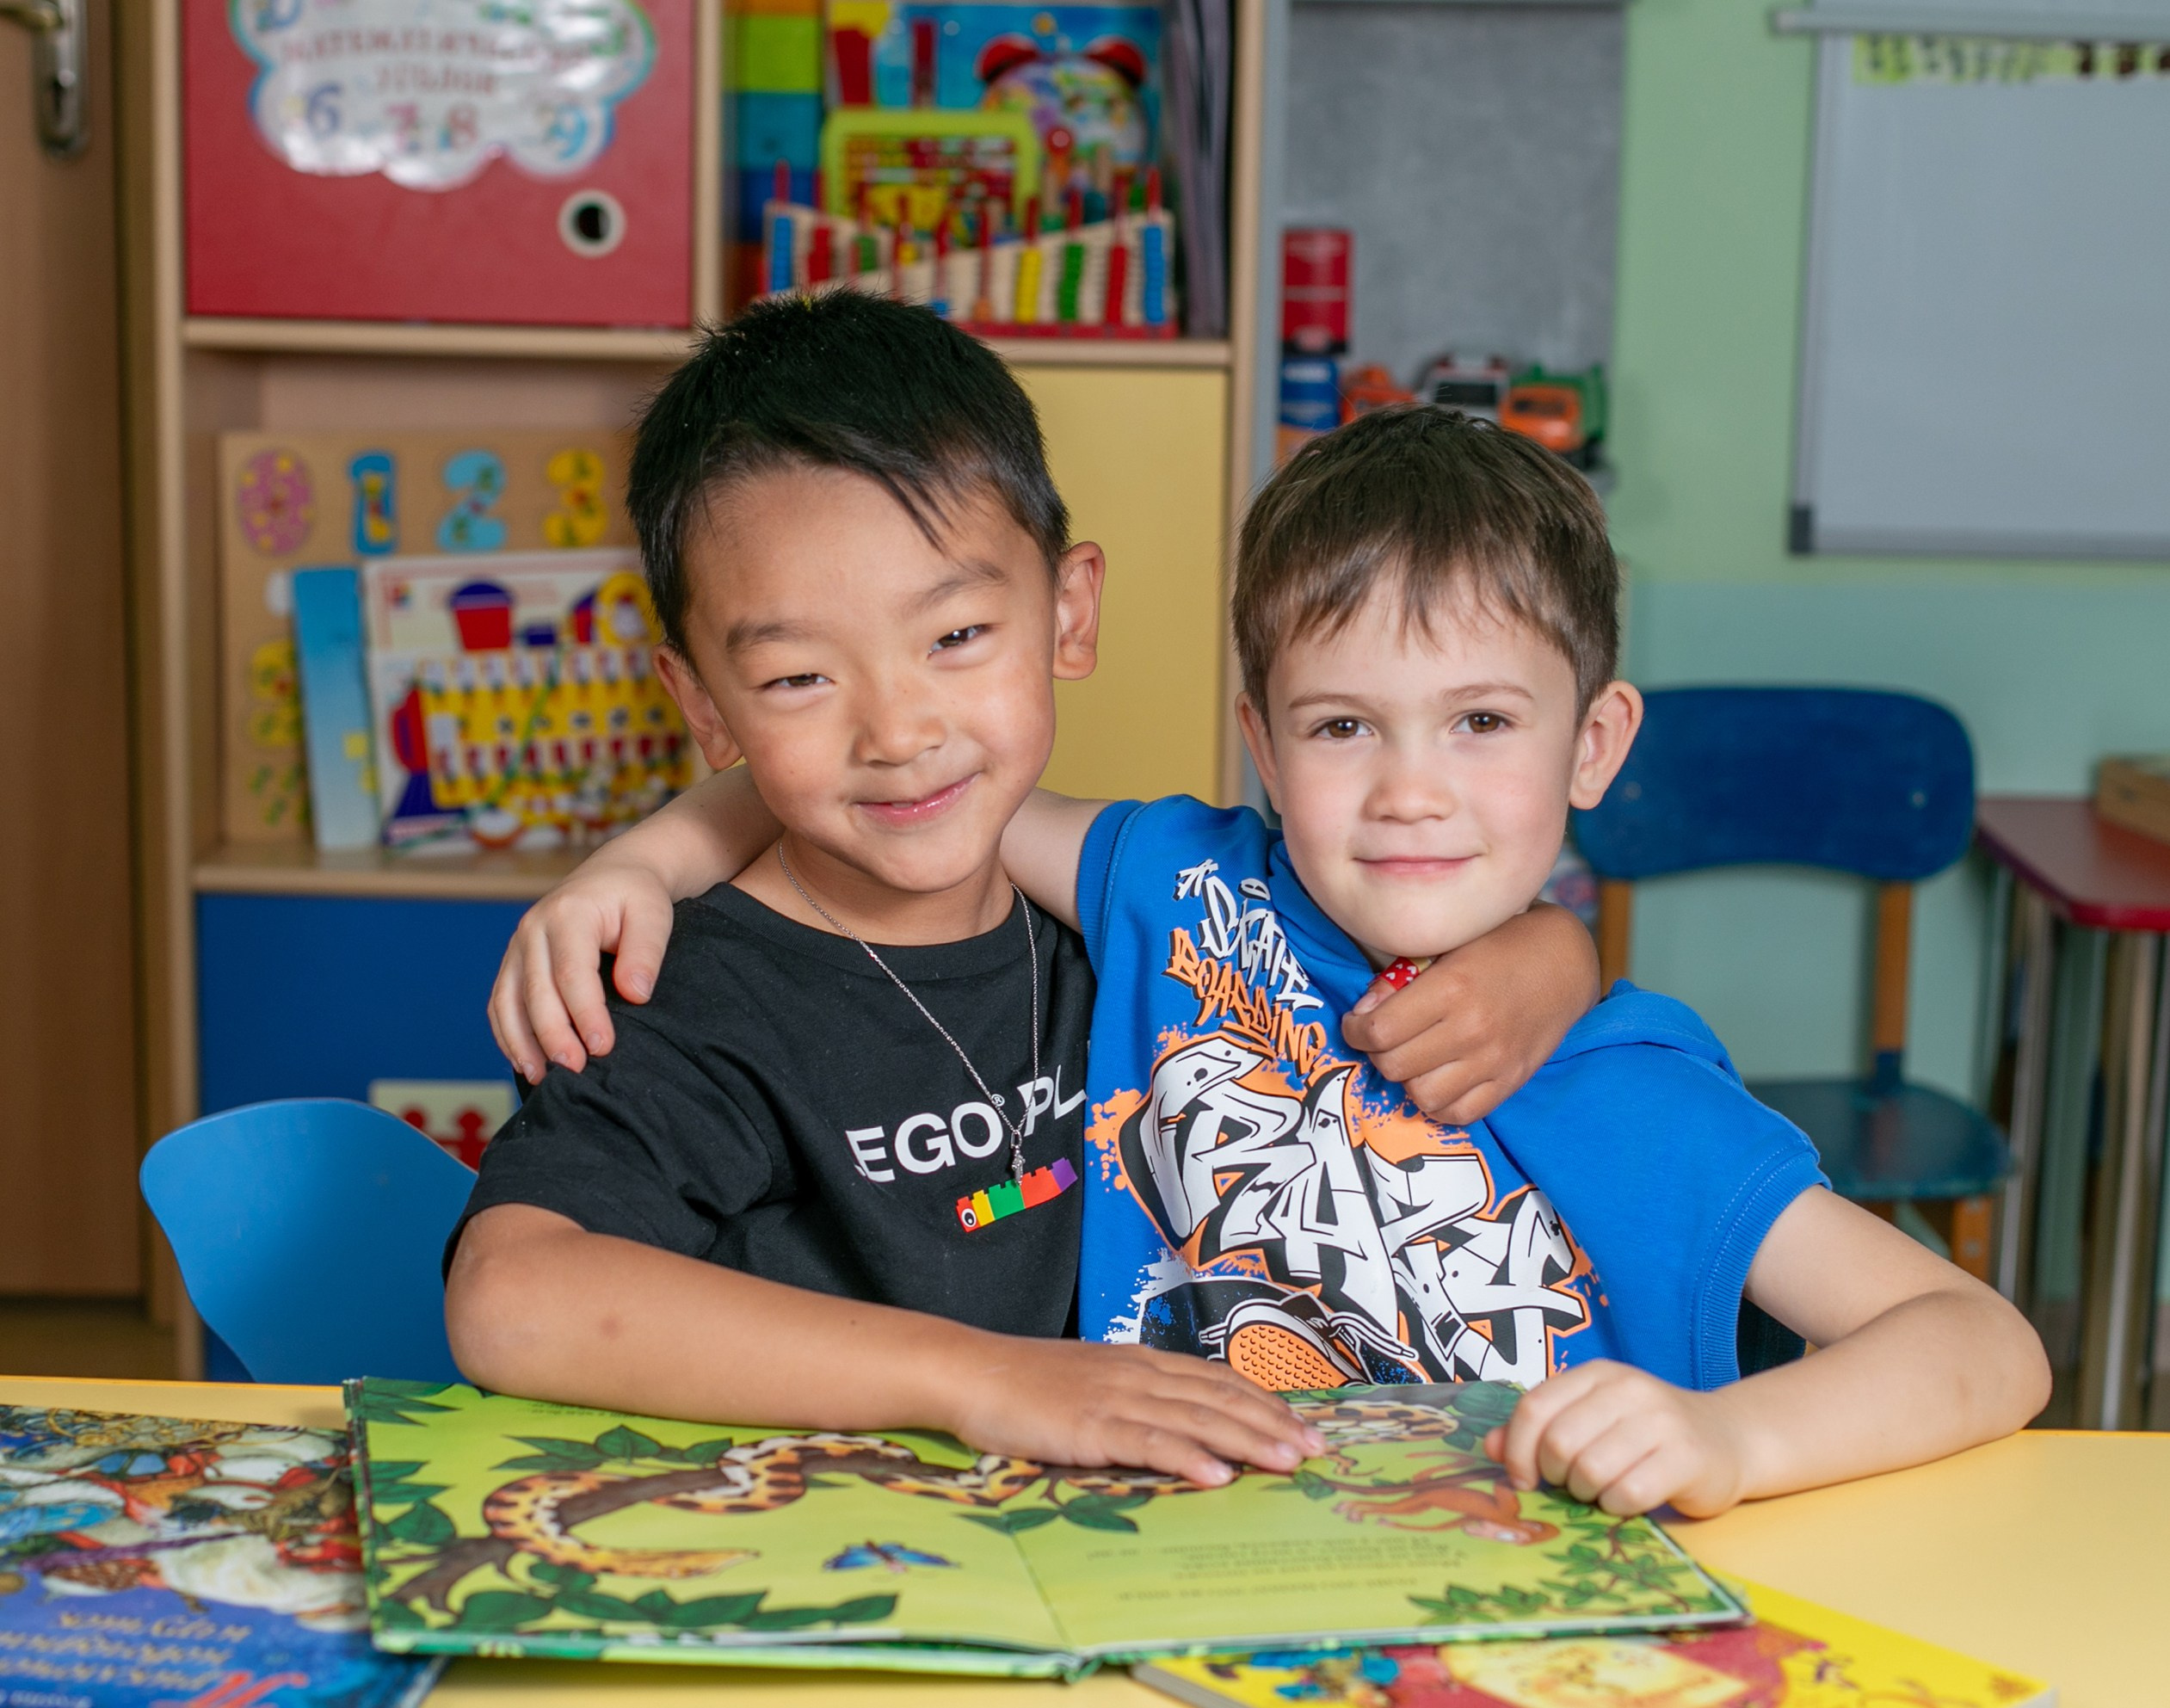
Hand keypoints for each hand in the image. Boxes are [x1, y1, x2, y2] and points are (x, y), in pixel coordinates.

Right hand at [488, 860, 679, 1082]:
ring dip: (522, 1042)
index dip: (585, 1013)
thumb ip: (646, 953)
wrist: (613, 875)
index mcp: (569, 914)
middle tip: (576, 1070)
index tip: (602, 1047)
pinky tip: (525, 1062)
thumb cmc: (636, 897)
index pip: (572, 972)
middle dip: (553, 1036)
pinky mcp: (513, 962)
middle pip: (536, 991)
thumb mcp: (654, 915)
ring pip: (508, 1001)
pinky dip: (507, 1034)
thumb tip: (636, 994)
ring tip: (541, 1078)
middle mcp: (534, 929)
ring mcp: (518, 946)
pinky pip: (500, 1002)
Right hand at [943, 1338, 1326, 1488]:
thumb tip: (1179, 1424)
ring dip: (1248, 1440)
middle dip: (1273, 1423)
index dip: (1265, 1402)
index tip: (1304, 1425)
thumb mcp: (1092, 1381)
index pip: (1218, 1379)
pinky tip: (1218, 1475)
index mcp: (1140, 1362)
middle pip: (1220, 1397)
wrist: (970, 1371)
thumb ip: (1135, 1397)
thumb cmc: (1026, 1384)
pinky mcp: (1090, 1426)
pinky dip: (1188, 1457)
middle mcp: (1138, 1374)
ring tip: (1288, 1462)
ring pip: (1197, 1418)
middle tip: (1317, 1449)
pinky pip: (1148, 1441)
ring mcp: (1115, 1398)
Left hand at [1341, 903, 1598, 1122]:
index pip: (1379, 1030)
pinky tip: (1437, 1079)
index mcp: (1451, 987)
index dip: (1355, 1030)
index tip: (1357, 1023)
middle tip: (1384, 1039)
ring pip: (1422, 1096)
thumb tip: (1364, 1012)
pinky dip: (1439, 1103)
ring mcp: (1494, 1060)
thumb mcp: (1448, 944)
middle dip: (1377, 1053)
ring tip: (1412, 1058)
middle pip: (1394, 1065)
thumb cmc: (1498, 943)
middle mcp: (1472, 1029)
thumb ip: (1402, 977)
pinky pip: (1459, 1114)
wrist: (1564, 961)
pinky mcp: (1511, 1081)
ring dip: (1407, 1079)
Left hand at [1485, 1360, 1752, 1518]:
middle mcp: (1629, 1390)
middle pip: (1558, 1443)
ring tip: (1602, 1489)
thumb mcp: (1591, 1420)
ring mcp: (1661, 1422)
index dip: (1518, 1449)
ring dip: (1587, 1493)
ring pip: (1590, 1471)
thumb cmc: (1646, 1435)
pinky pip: (1627, 1494)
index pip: (1535, 1407)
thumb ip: (1540, 1430)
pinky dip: (1616, 1506)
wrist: (1727, 1440)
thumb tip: (1492, 1447)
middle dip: (1555, 1475)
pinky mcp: (1686, 1458)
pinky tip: (1627, 1499)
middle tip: (1573, 1483)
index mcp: (1598, 1375)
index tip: (1523, 1478)